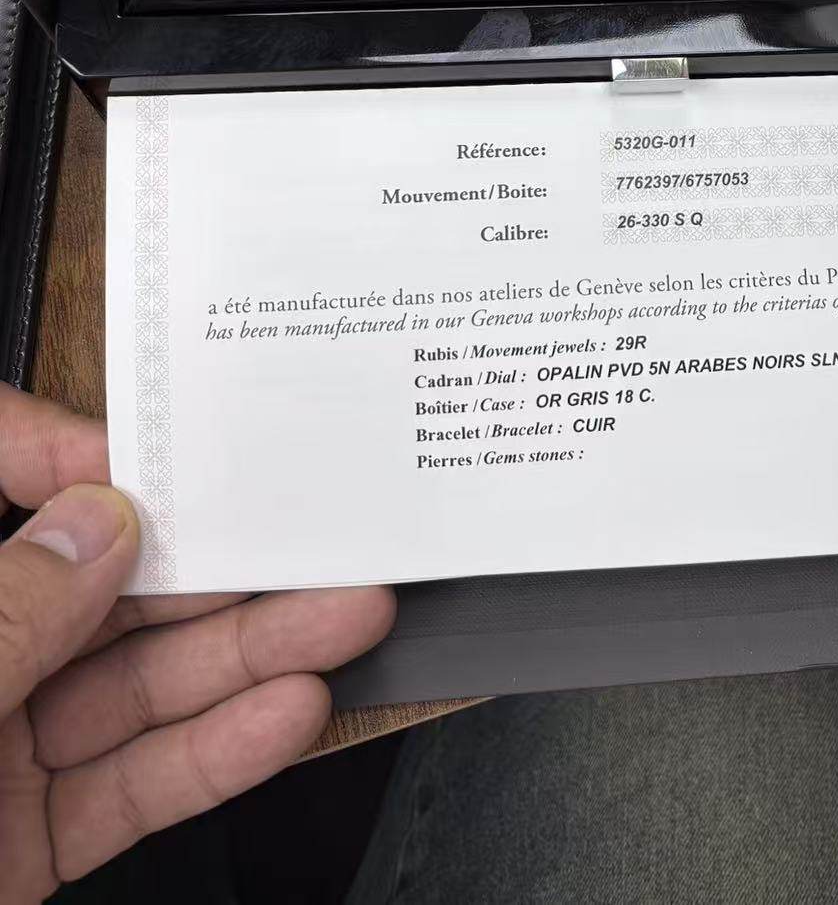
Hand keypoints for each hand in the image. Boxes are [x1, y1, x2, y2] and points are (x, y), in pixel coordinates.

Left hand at [0, 384, 394, 900]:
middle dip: (200, 567)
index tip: (154, 457)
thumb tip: (93, 528)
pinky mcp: (16, 851)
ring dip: (238, 658)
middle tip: (301, 540)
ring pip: (123, 690)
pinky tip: (280, 715)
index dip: (54, 453)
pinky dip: (209, 754)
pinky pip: (124, 788)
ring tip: (337, 621)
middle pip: (80, 589)